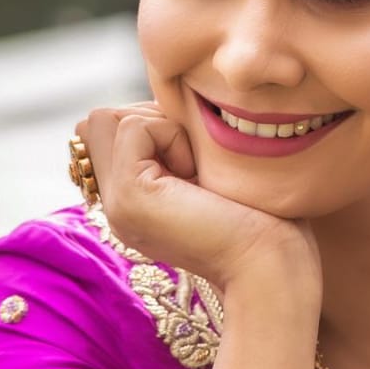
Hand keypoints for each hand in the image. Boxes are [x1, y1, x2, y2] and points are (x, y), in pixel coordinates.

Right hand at [73, 102, 320, 295]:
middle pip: (98, 122)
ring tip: (195, 170)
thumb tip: (157, 103)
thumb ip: (174, 144)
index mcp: (133, 202)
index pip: (109, 131)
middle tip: (194, 162)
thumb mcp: (209, 172)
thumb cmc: (263, 221)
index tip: (196, 159)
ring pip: (105, 119)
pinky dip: (170, 135)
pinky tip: (196, 175)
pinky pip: (130, 127)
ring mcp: (116, 204)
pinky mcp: (128, 196)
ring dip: (159, 127)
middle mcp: (115, 205)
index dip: (152, 123)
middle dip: (149, 119)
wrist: (270, 265)